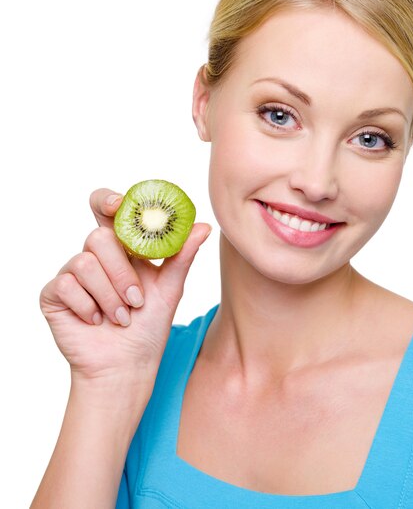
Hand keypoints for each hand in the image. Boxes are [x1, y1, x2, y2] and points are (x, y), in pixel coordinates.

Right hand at [40, 188, 210, 385]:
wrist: (126, 366)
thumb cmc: (148, 326)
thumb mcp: (170, 288)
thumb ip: (182, 255)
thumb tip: (204, 226)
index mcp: (122, 248)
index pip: (108, 210)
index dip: (109, 200)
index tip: (119, 204)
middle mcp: (95, 256)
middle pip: (98, 237)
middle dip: (121, 272)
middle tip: (136, 300)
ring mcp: (72, 274)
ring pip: (83, 262)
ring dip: (109, 295)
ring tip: (122, 317)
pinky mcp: (54, 294)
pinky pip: (65, 285)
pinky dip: (86, 306)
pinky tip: (96, 321)